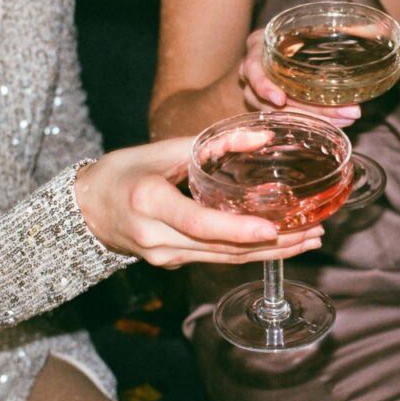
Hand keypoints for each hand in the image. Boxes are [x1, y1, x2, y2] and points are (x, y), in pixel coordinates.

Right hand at [75, 137, 323, 268]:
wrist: (85, 210)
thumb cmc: (122, 172)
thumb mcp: (161, 149)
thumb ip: (213, 144)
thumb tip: (263, 137)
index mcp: (149, 202)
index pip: (198, 223)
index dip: (236, 230)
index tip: (271, 229)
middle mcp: (156, 237)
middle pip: (221, 249)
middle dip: (272, 245)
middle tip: (313, 232)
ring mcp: (164, 257)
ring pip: (224, 260)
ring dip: (270, 253)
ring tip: (308, 240)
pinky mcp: (172, 263)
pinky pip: (216, 259)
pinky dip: (249, 252)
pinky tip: (279, 244)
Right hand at [238, 29, 360, 127]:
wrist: (283, 46)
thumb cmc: (295, 34)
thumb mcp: (308, 26)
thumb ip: (336, 29)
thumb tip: (378, 26)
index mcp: (258, 48)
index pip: (252, 70)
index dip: (264, 86)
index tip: (281, 100)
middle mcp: (253, 74)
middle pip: (273, 100)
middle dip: (310, 110)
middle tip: (347, 113)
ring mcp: (258, 95)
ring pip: (281, 116)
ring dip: (315, 120)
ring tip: (346, 119)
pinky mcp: (271, 108)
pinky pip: (288, 121)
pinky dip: (312, 123)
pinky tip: (335, 125)